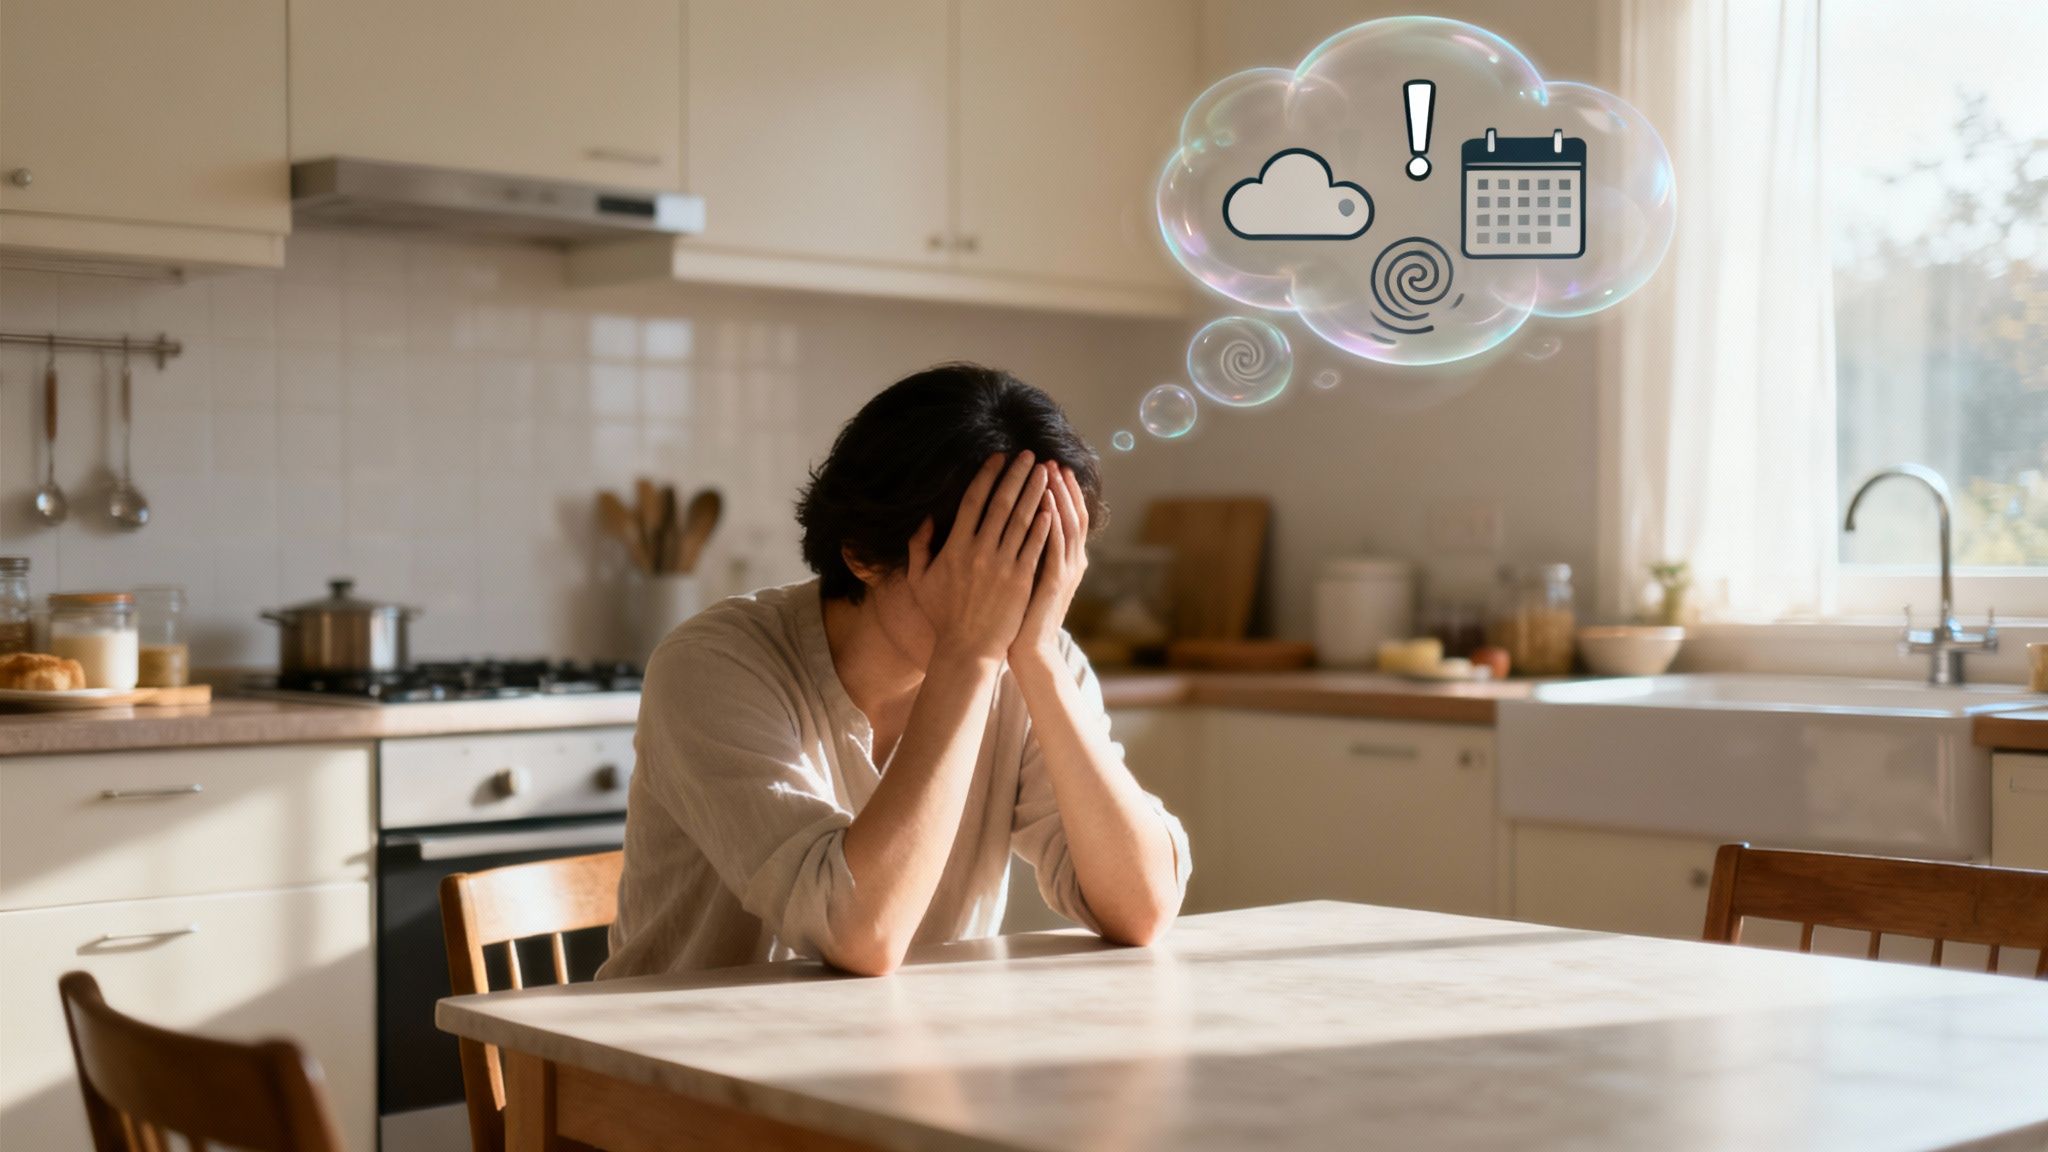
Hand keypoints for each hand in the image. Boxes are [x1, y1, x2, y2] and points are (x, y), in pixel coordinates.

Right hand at [907, 452, 1054, 662]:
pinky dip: (1042, 525)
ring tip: (1045, 473)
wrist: (967, 649)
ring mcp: (1002, 566)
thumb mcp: (919, 579)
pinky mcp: (1021, 581)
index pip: (973, 501)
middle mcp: (979, 552)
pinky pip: (1034, 546)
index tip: (999, 457)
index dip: (987, 476)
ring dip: (1034, 493)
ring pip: (1021, 521)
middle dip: (1017, 476)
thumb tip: (926, 517)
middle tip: (1030, 455)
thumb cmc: (942, 615)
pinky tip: (1051, 506)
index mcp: (954, 547)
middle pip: (1001, 504)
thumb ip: (919, 546)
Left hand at [1010, 464, 1088, 667]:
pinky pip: (1055, 547)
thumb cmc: (1022, 614)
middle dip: (1062, 486)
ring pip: (1067, 525)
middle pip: (1072, 514)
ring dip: (1059, 497)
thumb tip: (1019, 519)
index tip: (1048, 466)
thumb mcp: (1031, 576)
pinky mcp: (1055, 582)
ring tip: (1049, 473)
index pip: (1068, 515)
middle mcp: (1072, 561)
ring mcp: (1066, 571)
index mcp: (1066, 558)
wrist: (1030, 649)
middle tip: (1051, 460)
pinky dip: (1052, 524)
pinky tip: (1044, 504)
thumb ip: (1030, 548)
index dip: (1061, 490)